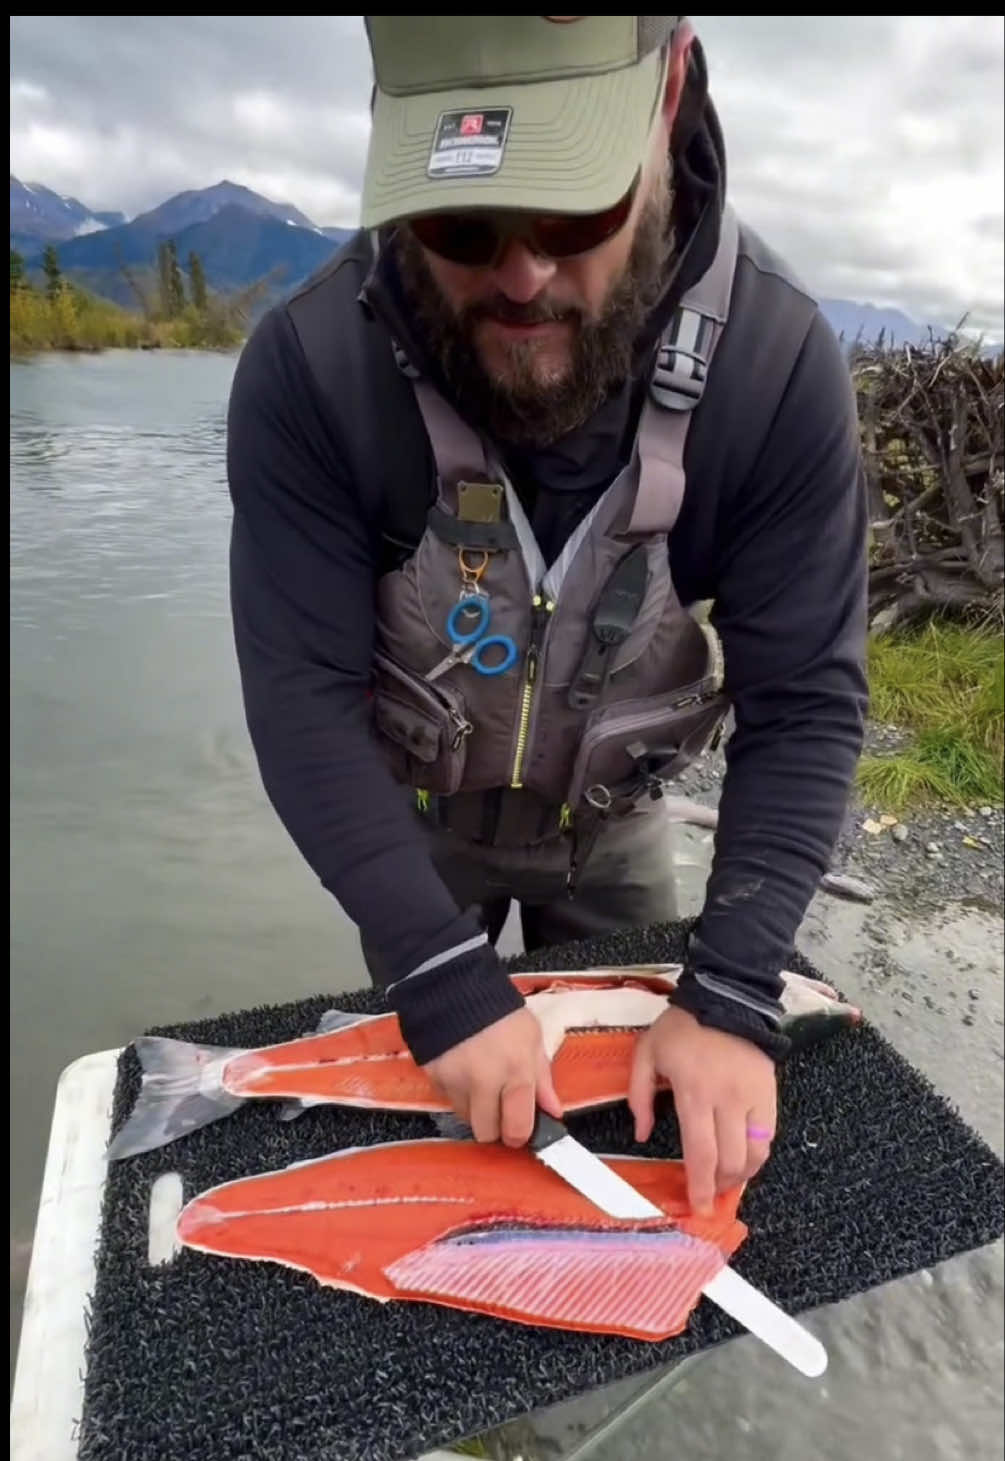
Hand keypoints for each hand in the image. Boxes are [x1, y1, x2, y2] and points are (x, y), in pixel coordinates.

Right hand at [423, 1007, 562, 1147]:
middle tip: (500, 1107)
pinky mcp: (433, 1077)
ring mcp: (455, 1081)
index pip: (516, 1128)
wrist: (455, 987)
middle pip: (486, 1134)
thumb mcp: (532, 1038)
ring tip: (481, 1082)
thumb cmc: (502, 1012)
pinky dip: (457, 1093)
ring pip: (465, 1119)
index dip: (519, 1135)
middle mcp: (484, 1082)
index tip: (521, 1128)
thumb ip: (543, 1078)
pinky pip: (448, 1100)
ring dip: (475, 1109)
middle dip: (495, 1126)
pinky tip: (464, 1071)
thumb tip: (554, 1112)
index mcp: (516, 1071)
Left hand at [628, 1005, 776, 1215]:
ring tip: (725, 1181)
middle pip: (729, 1161)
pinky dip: (757, 1156)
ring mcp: (753, 1098)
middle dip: (719, 1187)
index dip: (700, 1185)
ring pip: (754, 1154)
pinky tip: (744, 1161)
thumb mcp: (646, 1053)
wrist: (726, 997)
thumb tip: (641, 1136)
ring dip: (740, 1176)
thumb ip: (639, 1096)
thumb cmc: (681, 1027)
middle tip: (709, 1197)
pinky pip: (768, 1137)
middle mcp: (727, 1099)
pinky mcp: (770, 1094)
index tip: (698, 1207)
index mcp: (694, 1091)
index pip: (700, 1152)